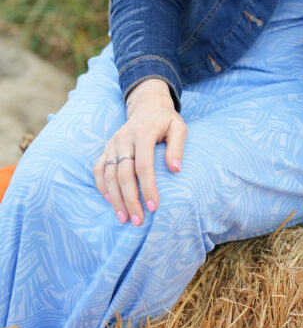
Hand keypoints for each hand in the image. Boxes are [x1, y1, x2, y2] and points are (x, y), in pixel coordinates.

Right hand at [93, 79, 186, 224]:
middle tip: (138, 221)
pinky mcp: (106, 148)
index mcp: (143, 132)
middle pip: (123, 174)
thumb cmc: (166, 120)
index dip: (147, 187)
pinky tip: (110, 201)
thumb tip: (176, 169)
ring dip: (116, 199)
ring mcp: (112, 144)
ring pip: (109, 175)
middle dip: (130, 200)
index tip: (154, 207)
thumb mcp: (178, 127)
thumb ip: (178, 146)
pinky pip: (98, 169)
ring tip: (124, 218)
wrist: (147, 106)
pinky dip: (102, 186)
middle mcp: (124, 138)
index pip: (143, 165)